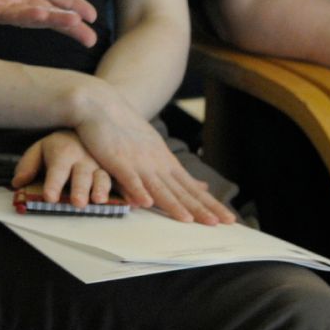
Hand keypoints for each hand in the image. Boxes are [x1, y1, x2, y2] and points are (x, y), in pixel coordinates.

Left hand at [0, 0, 98, 46]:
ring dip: (52, 21)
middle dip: (68, 22)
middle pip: (44, 9)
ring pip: (27, 15)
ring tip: (75, 26)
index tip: (91, 13)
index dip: (69, 1)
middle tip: (92, 35)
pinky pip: (3, 13)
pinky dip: (24, 15)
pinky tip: (42, 15)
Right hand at [12, 112, 234, 224]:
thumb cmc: (126, 130)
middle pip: (182, 191)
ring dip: (174, 204)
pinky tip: (146, 203)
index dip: (210, 204)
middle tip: (220, 224)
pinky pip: (129, 178)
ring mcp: (139, 163)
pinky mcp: (118, 161)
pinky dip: (138, 190)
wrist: (101, 105)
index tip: (228, 219)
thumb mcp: (155, 148)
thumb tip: (198, 185)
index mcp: (165, 162)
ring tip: (188, 220)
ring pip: (159, 188)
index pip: (192, 188)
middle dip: (201, 208)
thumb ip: (173, 170)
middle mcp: (157, 164)